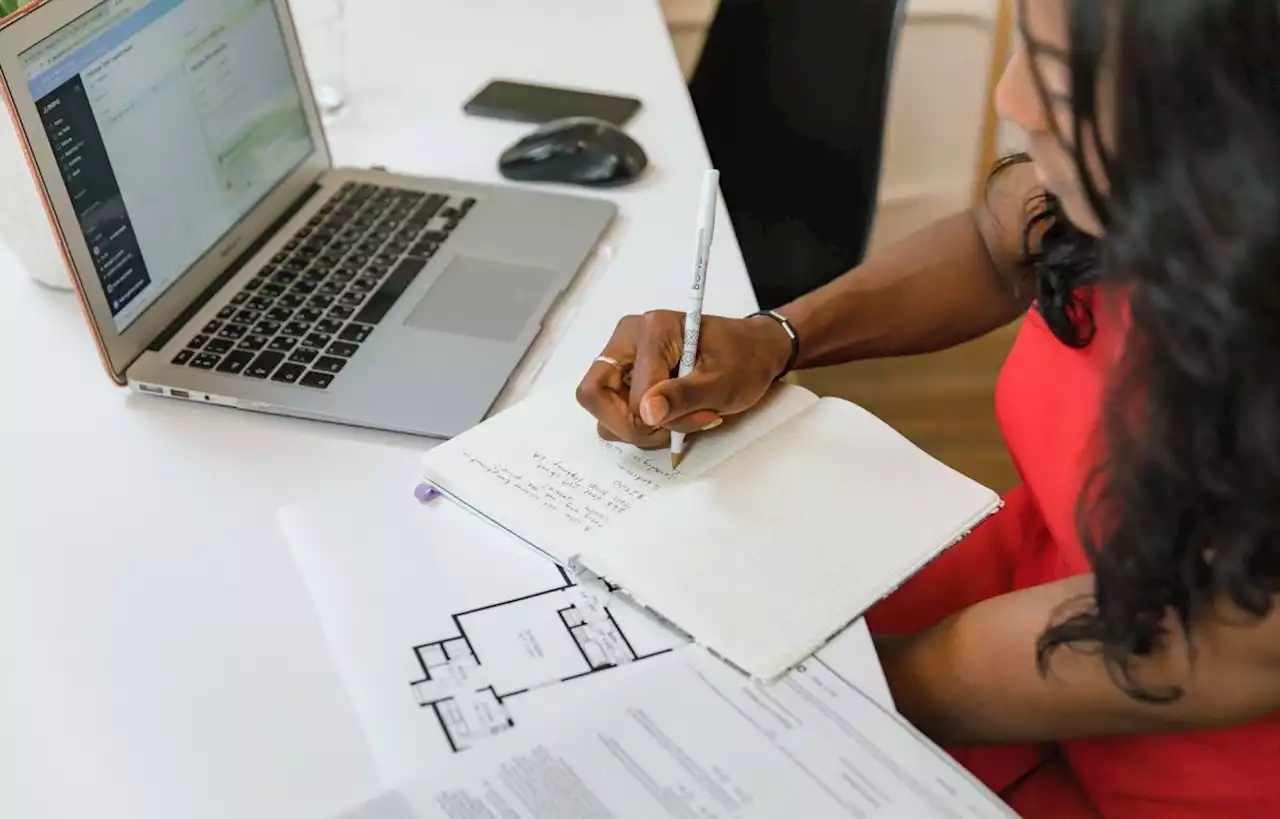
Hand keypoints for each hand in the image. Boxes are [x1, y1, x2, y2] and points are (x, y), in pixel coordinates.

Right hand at [575, 311, 792, 447]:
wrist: (755, 351)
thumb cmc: (744, 361)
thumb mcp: (723, 382)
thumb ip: (684, 396)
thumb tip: (647, 413)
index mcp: (651, 331)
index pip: (631, 394)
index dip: (659, 419)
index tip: (700, 417)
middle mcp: (628, 339)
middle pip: (594, 394)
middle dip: (630, 425)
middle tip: (671, 430)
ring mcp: (623, 357)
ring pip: (602, 409)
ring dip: (637, 427)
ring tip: (678, 419)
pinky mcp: (626, 374)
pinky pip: (614, 410)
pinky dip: (639, 422)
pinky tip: (671, 415)